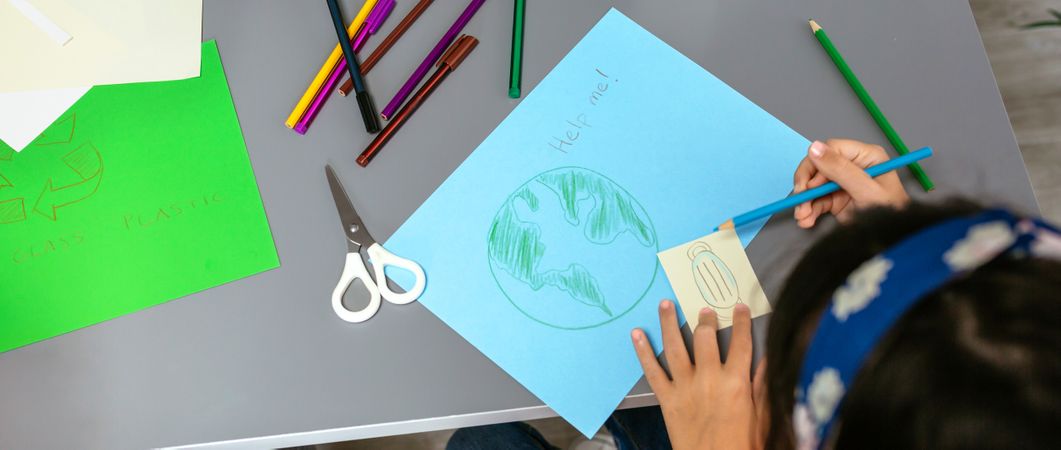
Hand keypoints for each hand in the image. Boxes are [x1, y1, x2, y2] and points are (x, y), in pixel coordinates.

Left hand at [631, 301, 766, 449]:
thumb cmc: (742, 445)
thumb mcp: (762, 417)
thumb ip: (763, 385)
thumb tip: (769, 358)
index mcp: (736, 383)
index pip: (741, 343)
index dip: (741, 322)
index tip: (740, 308)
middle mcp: (709, 379)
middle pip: (705, 338)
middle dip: (705, 319)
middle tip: (704, 309)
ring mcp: (685, 388)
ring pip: (675, 346)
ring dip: (669, 322)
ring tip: (666, 304)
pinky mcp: (667, 399)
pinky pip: (652, 371)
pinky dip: (643, 351)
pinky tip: (637, 335)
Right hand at [793, 139, 909, 227]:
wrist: (892, 239)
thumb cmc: (890, 214)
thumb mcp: (866, 191)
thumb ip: (841, 169)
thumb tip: (814, 148)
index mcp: (866, 156)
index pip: (831, 149)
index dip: (816, 165)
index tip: (809, 185)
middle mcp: (852, 166)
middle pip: (818, 166)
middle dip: (806, 186)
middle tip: (800, 202)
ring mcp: (842, 182)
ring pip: (813, 185)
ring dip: (805, 201)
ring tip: (803, 217)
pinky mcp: (835, 198)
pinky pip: (816, 200)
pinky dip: (808, 210)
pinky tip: (806, 220)